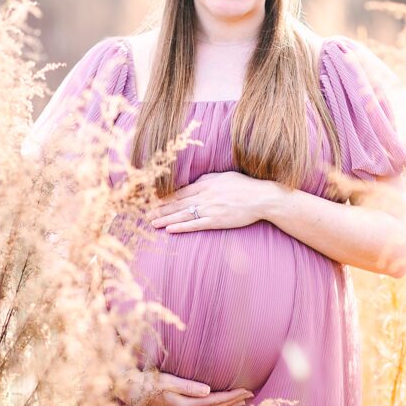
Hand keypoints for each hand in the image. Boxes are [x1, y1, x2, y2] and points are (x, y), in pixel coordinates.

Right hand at [122, 369, 253, 405]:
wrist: (129, 393)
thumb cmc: (146, 383)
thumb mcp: (166, 381)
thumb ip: (187, 386)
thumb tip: (208, 390)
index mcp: (183, 404)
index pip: (214, 401)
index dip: (231, 396)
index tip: (246, 390)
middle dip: (234, 402)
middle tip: (251, 394)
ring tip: (242, 403)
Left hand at [145, 172, 268, 231]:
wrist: (261, 198)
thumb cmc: (245, 186)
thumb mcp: (224, 177)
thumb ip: (208, 179)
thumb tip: (195, 181)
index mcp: (205, 184)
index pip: (180, 191)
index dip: (164, 197)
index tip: (152, 200)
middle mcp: (204, 196)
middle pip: (177, 203)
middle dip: (159, 208)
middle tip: (144, 213)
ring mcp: (210, 209)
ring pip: (182, 215)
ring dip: (165, 219)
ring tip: (152, 222)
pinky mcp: (216, 221)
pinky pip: (195, 225)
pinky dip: (181, 227)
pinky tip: (170, 229)